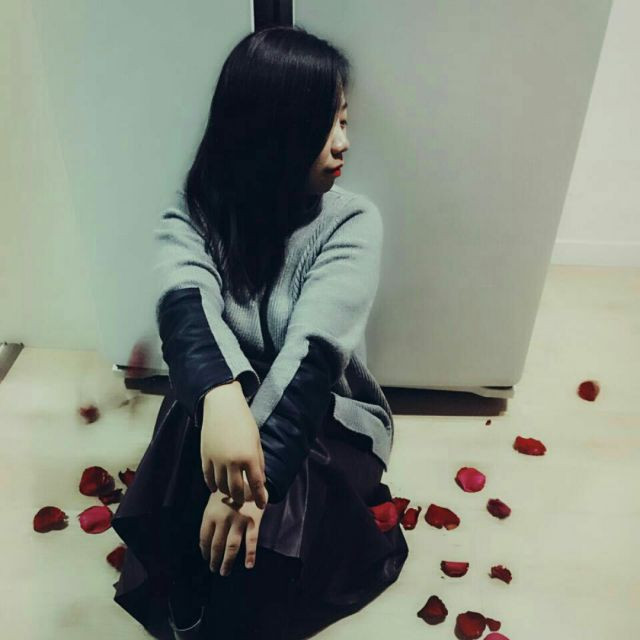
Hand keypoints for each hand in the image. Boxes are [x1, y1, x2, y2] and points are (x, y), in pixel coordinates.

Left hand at [199, 480, 269, 575]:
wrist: (249, 477)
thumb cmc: (230, 491)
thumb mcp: (215, 501)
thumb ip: (210, 518)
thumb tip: (204, 543)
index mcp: (211, 513)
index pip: (204, 537)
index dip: (204, 550)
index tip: (206, 558)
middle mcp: (223, 518)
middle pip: (217, 544)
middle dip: (214, 560)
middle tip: (214, 569)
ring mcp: (238, 520)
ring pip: (231, 546)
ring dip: (227, 561)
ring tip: (224, 572)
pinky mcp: (253, 520)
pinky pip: (251, 540)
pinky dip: (250, 554)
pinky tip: (249, 565)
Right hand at [200, 381, 268, 508]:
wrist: (222, 406)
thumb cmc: (244, 421)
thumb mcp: (256, 441)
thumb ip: (258, 461)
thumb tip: (261, 480)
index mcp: (249, 456)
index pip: (256, 484)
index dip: (260, 497)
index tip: (262, 505)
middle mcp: (232, 462)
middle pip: (237, 490)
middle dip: (242, 499)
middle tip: (244, 501)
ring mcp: (217, 460)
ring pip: (221, 487)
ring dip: (227, 493)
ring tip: (232, 494)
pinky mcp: (205, 457)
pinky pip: (208, 478)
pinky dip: (212, 486)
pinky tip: (216, 488)